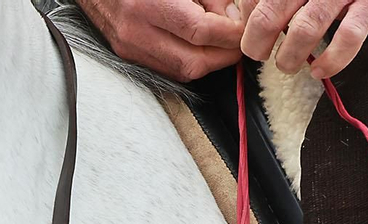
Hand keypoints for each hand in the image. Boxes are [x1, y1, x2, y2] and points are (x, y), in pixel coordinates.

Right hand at [75, 0, 245, 81]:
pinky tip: (198, 48)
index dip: (228, 34)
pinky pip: (167, 69)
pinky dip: (188, 62)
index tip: (242, 29)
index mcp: (146, 4)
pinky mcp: (126, 53)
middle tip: (237, 42)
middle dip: (223, 56)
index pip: (199, 30)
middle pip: (193, 62)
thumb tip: (232, 16)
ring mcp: (128, 46)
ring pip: (181, 72)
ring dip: (208, 63)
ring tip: (221, 45)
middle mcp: (135, 30)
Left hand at [240, 0, 367, 77]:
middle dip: (257, 43)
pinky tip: (320, 70)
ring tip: (287, 66)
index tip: (250, 35)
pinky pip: (348, 36)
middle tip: (259, 54)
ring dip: (289, 56)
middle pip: (269, 15)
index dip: (246, 22)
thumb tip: (247, 17)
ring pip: (305, 28)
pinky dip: (332, 60)